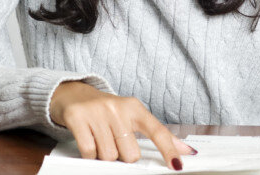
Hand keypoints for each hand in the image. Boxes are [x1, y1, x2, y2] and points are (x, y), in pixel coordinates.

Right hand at [49, 81, 195, 169]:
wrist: (74, 94)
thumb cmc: (107, 110)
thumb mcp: (132, 116)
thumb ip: (157, 133)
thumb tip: (185, 151)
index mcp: (135, 108)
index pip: (157, 131)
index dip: (168, 149)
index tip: (177, 165)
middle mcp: (118, 108)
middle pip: (130, 153)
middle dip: (123, 155)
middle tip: (115, 142)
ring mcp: (98, 112)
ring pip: (109, 155)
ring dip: (105, 155)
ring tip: (100, 139)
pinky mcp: (78, 118)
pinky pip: (89, 152)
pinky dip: (89, 153)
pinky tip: (89, 139)